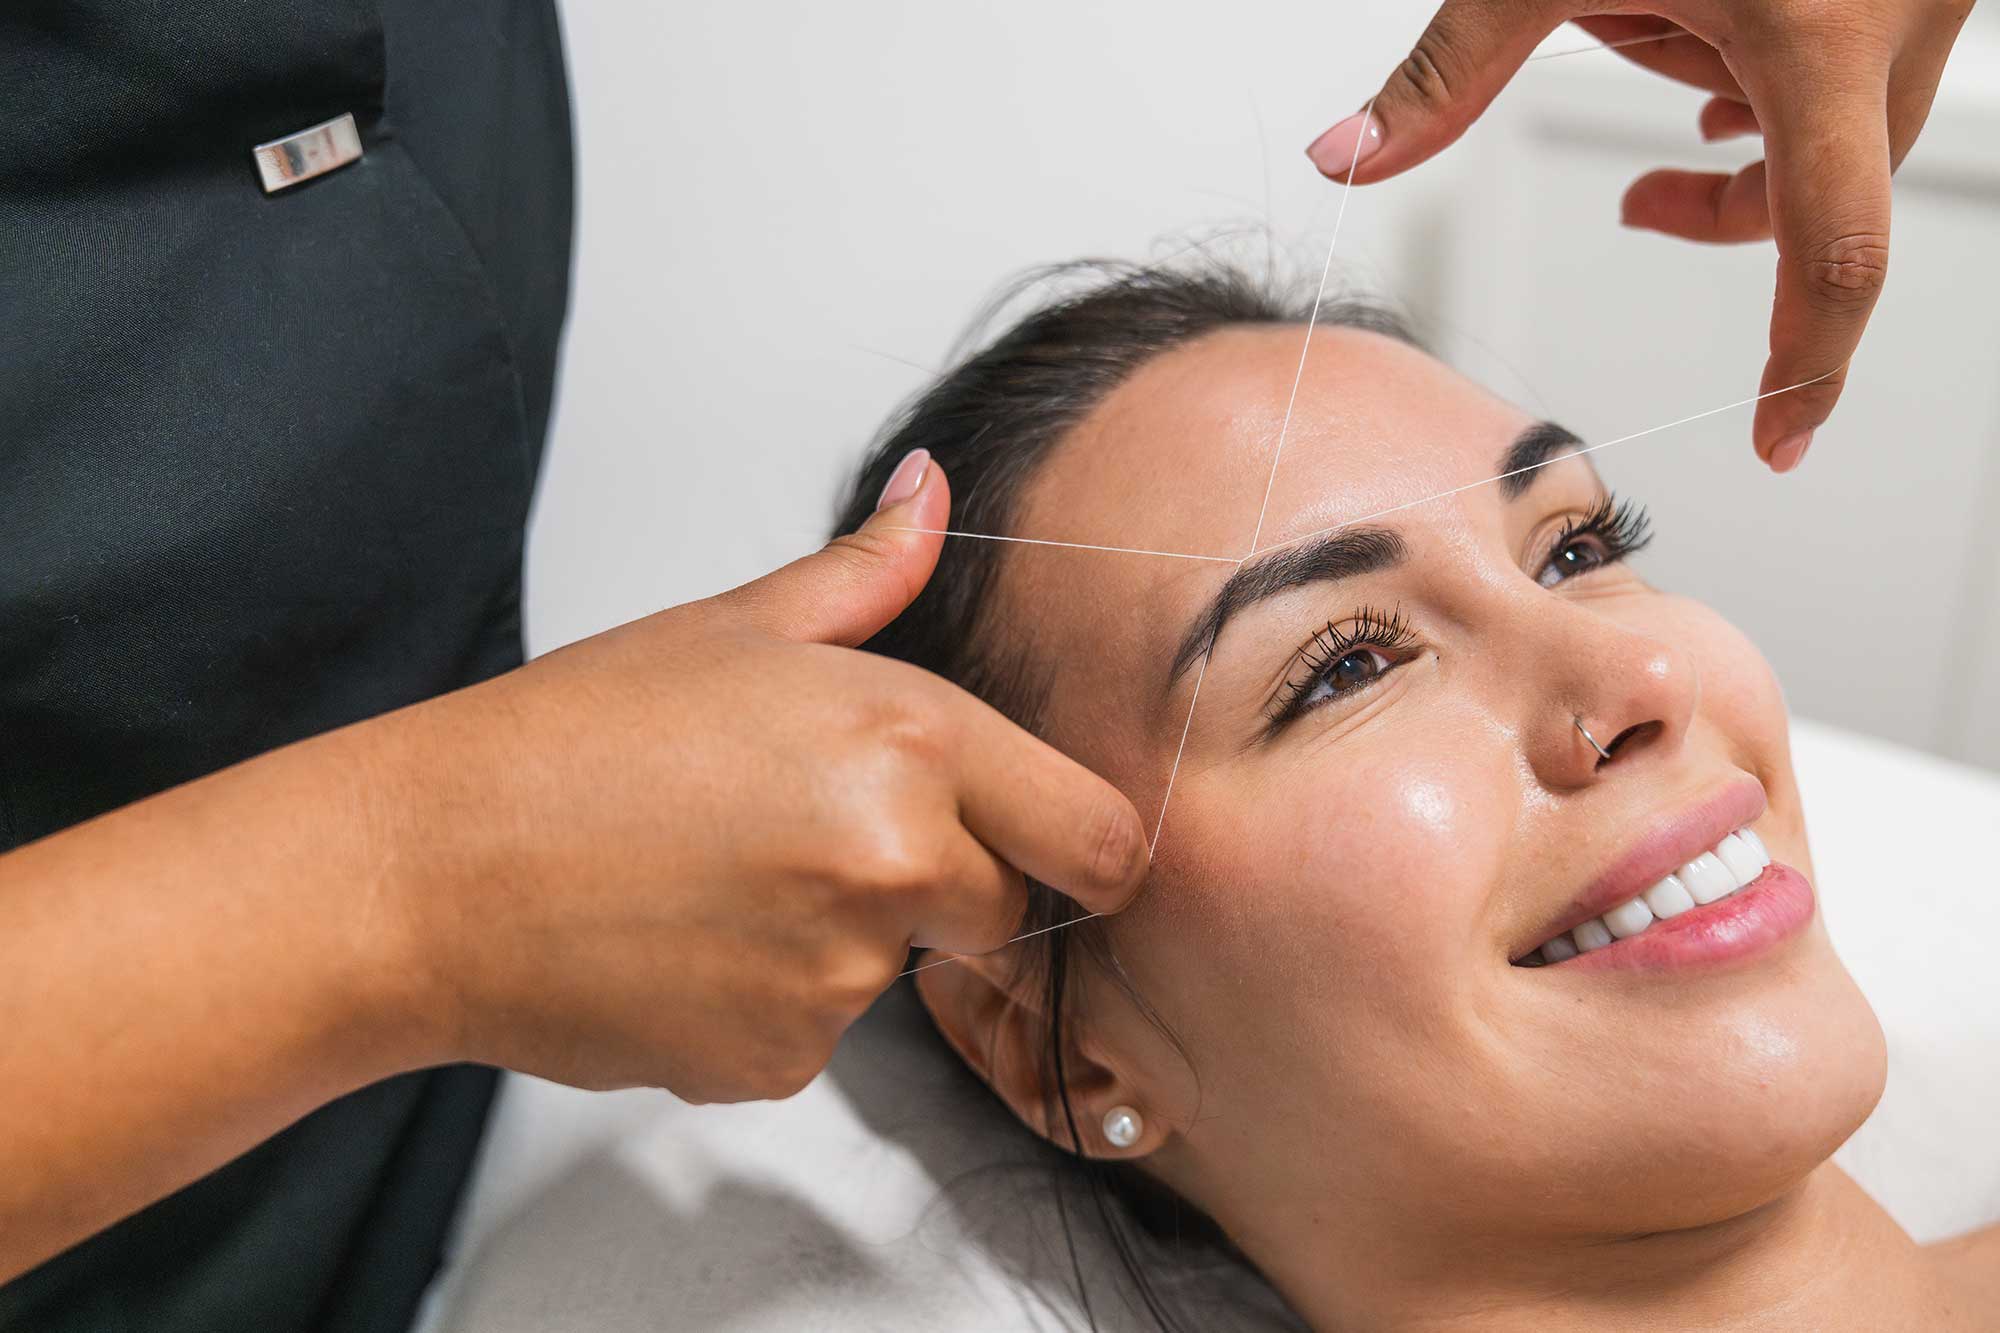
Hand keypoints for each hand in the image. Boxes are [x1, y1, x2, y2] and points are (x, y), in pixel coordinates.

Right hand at [387, 452, 1147, 1102]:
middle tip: (820, 838)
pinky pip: (820, 1038)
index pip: (1100, 836)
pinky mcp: (778, 1062)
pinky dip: (772, 1003)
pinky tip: (687, 944)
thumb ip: (866, 572)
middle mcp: (896, 862)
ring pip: (904, 971)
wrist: (428, 869)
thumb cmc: (568, 740)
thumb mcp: (731, 628)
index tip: (1045, 842)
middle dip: (949, 884)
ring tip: (722, 879)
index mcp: (908, 739)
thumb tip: (931, 492)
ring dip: (845, 940)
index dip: (1081, 844)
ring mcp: (840, 977)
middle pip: (1009, 909)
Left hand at [1307, 0, 1976, 471]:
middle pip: (1813, 199)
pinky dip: (1779, 80)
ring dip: (1737, 124)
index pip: (1833, 253)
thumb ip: (1446, 67)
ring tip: (1666, 65)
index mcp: (1817, 37)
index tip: (1781, 435)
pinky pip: (1853, 71)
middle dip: (1716, 204)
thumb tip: (1341, 161)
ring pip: (1827, 132)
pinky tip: (1719, 40)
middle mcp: (1898, 27)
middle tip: (1643, 204)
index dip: (1810, 364)